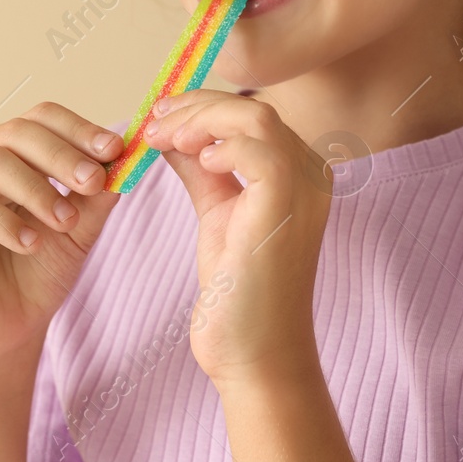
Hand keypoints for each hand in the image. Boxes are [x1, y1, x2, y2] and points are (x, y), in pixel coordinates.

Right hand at [0, 102, 123, 367]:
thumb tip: (127, 155)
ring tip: (65, 221)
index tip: (114, 150)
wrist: (6, 329)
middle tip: (93, 183)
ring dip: (36, 189)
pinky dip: (3, 221)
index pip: (41, 118)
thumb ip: (97, 193)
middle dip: (61, 156)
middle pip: (16, 132)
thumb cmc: (37, 273)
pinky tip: (30, 243)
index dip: (78, 128)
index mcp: (11, 152)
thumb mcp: (79, 228)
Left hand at [141, 89, 331, 386]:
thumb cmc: (238, 292)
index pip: (250, 116)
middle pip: (252, 110)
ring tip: (163, 138)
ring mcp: (305, 190)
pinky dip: (223, 145)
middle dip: (194, 108)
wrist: (256, 354)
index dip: (201, 107)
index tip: (158, 116)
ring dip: (201, 120)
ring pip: (256, 119)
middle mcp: (311, 175)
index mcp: (298, 173)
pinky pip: (261, 151)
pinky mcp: (287, 208)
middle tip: (151, 123)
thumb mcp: (216, 212)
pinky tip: (196, 160)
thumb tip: (171, 131)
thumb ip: (201, 169)